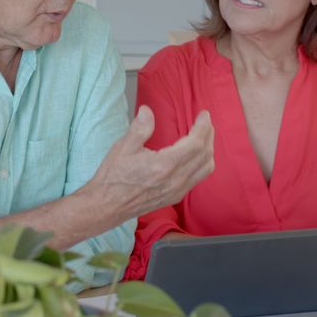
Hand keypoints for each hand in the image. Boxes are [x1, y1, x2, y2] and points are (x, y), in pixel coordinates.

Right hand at [81, 105, 214, 220]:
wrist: (107, 205)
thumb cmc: (113, 176)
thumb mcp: (123, 147)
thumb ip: (139, 128)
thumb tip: (147, 111)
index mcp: (164, 165)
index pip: (195, 144)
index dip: (203, 127)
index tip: (204, 115)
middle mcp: (176, 180)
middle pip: (205, 155)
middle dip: (209, 135)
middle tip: (205, 122)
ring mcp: (177, 190)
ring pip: (206, 169)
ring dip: (209, 150)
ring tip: (204, 136)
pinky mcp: (175, 197)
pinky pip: (198, 178)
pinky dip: (203, 163)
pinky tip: (196, 156)